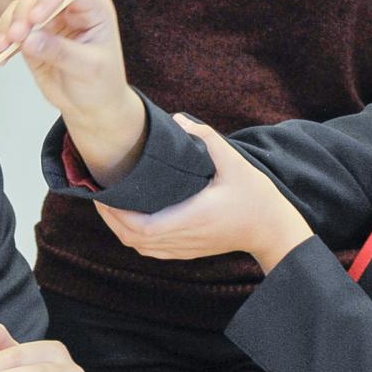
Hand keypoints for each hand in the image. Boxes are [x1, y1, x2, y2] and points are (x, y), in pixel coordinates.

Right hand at [0, 0, 144, 185]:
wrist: (90, 107)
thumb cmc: (101, 85)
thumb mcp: (87, 69)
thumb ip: (60, 52)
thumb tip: (31, 40)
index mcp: (94, 8)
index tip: (35, 17)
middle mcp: (70, 8)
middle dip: (24, 12)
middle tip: (16, 36)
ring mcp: (49, 20)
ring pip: (22, 8)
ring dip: (9, 24)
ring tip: (4, 48)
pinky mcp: (32, 35)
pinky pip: (12, 28)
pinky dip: (3, 39)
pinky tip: (0, 55)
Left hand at [94, 115, 314, 272]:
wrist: (273, 230)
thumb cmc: (256, 196)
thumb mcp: (235, 162)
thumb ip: (205, 139)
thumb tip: (176, 120)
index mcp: (191, 218)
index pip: (141, 227)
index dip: (116, 214)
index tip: (105, 193)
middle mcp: (184, 238)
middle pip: (132, 239)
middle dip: (110, 219)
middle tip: (99, 193)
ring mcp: (185, 248)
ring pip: (140, 247)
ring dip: (120, 229)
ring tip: (110, 204)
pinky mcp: (188, 251)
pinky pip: (151, 250)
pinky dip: (134, 237)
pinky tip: (130, 218)